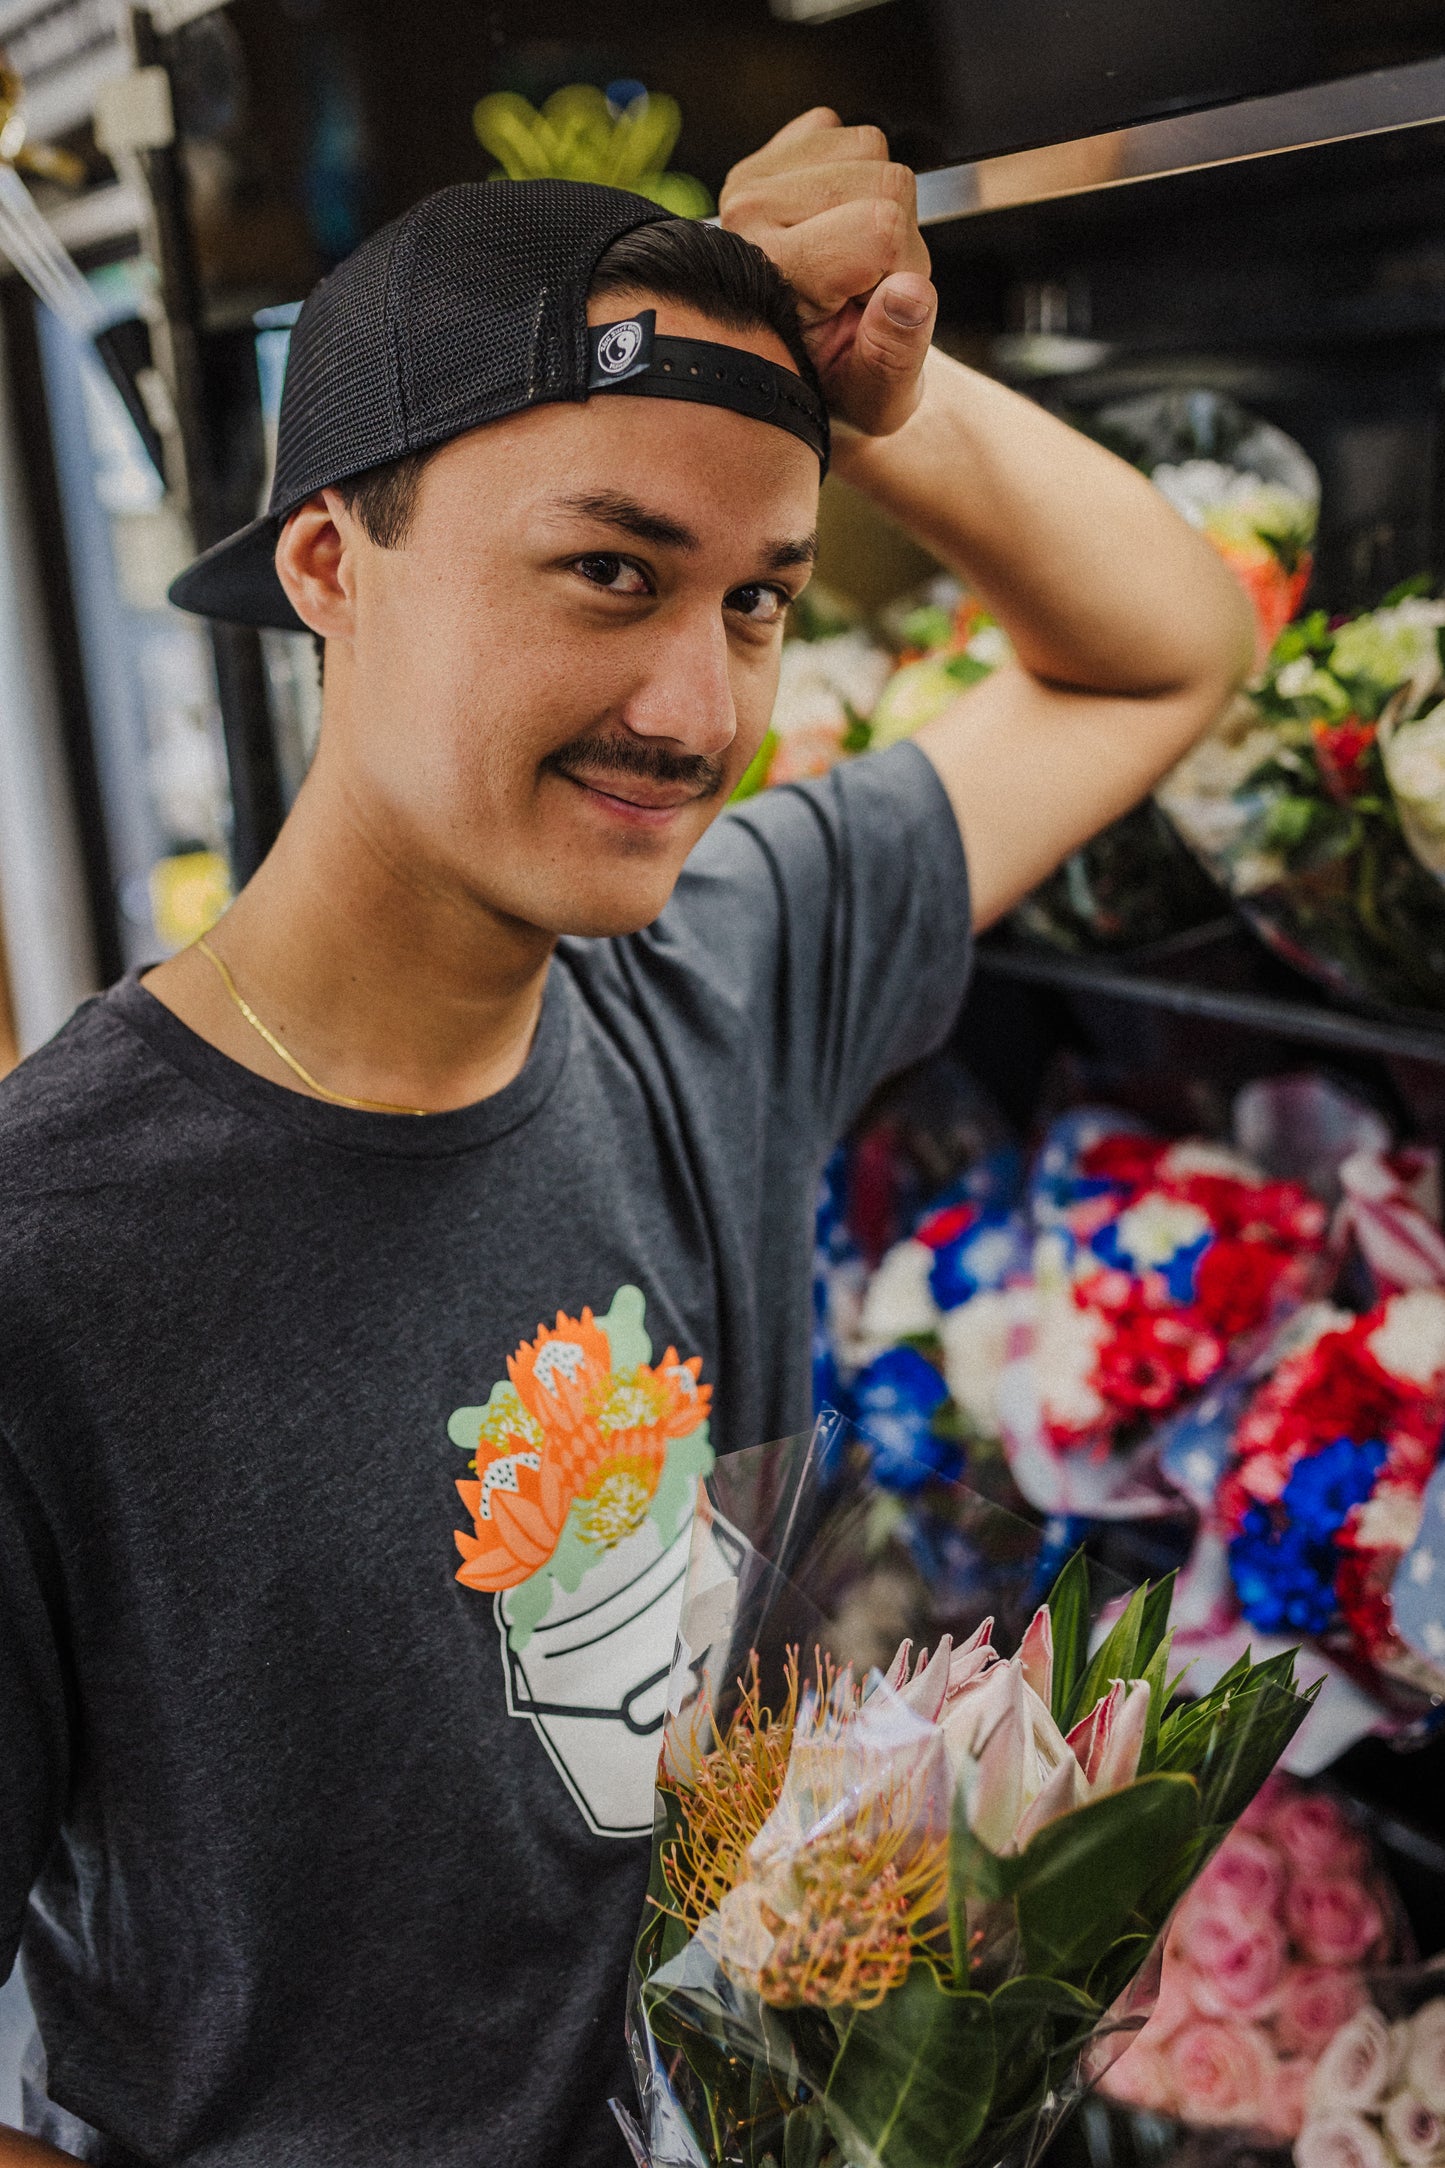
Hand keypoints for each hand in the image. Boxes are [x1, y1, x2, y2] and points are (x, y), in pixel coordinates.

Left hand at [719, 109, 936, 438]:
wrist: (802, 364)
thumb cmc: (841, 383)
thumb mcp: (875, 396)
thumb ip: (894, 352)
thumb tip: (910, 292)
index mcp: (772, 271)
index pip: (881, 230)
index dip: (906, 268)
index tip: (879, 308)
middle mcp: (751, 212)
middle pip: (886, 181)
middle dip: (899, 235)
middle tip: (867, 286)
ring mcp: (757, 176)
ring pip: (870, 147)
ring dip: (881, 201)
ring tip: (854, 258)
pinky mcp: (771, 154)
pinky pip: (848, 132)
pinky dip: (860, 173)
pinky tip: (840, 222)